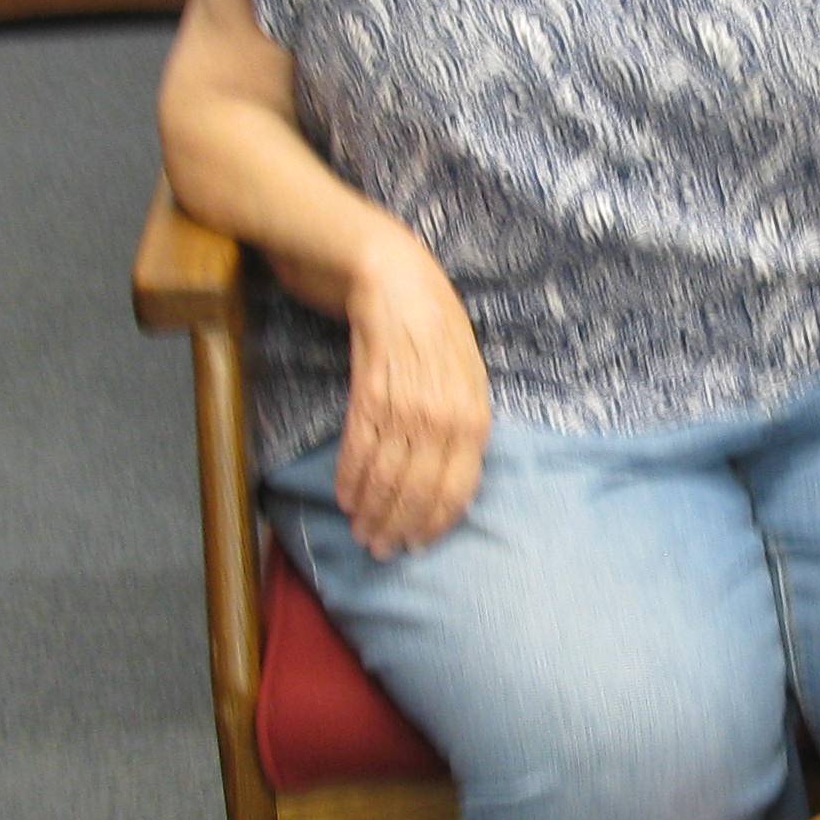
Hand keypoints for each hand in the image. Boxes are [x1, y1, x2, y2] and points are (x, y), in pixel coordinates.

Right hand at [336, 232, 490, 555]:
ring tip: (361, 529)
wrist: (390, 271)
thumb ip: (462, 421)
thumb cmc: (431, 323)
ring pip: (388, 473)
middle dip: (399, 524)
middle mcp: (445, 412)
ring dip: (372, 507)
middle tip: (380, 549)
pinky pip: (359, 446)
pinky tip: (344, 496)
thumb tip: (452, 475)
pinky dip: (350, 476)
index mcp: (475, 412)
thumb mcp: (464, 372)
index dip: (436, 520)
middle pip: (422, 487)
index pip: (460, 485)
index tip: (417, 544)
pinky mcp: (369, 389)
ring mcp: (407, 401)